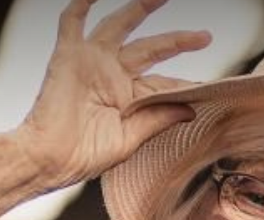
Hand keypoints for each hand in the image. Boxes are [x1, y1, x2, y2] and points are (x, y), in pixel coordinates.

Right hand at [15, 0, 210, 188]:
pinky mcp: (68, 55)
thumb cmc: (86, 156)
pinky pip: (73, 21)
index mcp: (130, 97)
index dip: (188, 84)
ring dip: (139, 8)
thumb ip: (159, 118)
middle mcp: (113, 75)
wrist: (50, 159)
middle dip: (178, 40)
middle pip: (151, 49)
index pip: (165, 83)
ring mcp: (92, 62)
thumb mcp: (131, 139)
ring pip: (120, 25)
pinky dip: (82, 3)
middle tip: (205, 37)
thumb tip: (192, 108)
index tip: (213, 85)